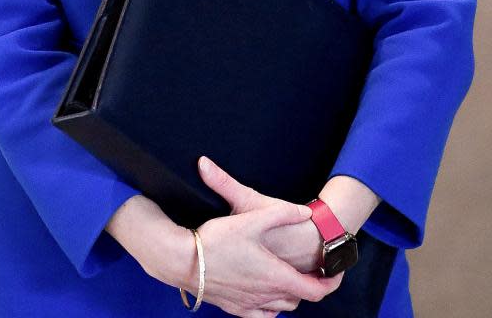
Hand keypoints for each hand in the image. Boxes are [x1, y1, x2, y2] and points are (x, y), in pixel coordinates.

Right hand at [193, 155, 343, 312]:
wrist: (183, 261)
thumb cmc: (217, 239)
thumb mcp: (253, 216)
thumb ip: (282, 213)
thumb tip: (305, 212)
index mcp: (276, 276)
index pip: (315, 290)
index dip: (331, 282)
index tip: (337, 271)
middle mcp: (266, 295)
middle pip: (298, 298)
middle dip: (309, 285)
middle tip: (312, 268)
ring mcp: (249, 304)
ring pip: (280, 308)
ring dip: (289, 294)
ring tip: (289, 276)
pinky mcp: (233, 308)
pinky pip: (261, 316)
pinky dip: (270, 307)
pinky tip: (265, 295)